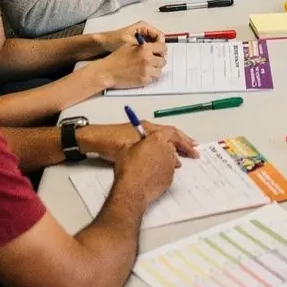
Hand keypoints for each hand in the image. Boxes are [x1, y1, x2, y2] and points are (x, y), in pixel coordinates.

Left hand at [80, 120, 197, 164]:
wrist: (92, 141)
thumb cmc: (111, 142)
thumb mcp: (132, 146)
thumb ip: (151, 149)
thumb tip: (169, 154)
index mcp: (147, 128)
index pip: (171, 132)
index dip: (183, 141)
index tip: (193, 149)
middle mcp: (145, 129)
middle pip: (169, 134)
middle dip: (182, 142)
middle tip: (194, 150)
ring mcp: (140, 135)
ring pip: (163, 140)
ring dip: (174, 147)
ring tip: (183, 155)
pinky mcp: (134, 143)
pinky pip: (155, 145)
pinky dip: (164, 150)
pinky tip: (166, 159)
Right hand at [98, 34, 167, 90]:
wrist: (108, 72)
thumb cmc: (117, 58)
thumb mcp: (129, 44)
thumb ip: (143, 44)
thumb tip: (153, 45)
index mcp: (145, 48)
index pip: (163, 47)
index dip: (161, 49)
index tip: (159, 52)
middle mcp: (148, 59)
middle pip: (163, 60)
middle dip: (158, 60)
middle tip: (152, 61)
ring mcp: (147, 71)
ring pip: (160, 71)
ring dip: (155, 69)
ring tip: (148, 68)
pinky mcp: (144, 81)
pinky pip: (154, 79)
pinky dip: (150, 77)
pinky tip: (143, 74)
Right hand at [112, 130, 183, 206]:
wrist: (132, 189)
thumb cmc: (128, 169)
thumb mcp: (126, 149)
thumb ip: (136, 143)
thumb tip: (135, 143)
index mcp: (157, 140)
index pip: (169, 132)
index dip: (168, 135)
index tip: (170, 138)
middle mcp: (166, 150)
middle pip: (171, 146)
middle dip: (165, 149)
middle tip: (155, 153)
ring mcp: (170, 164)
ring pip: (171, 159)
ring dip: (164, 160)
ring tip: (152, 165)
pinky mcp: (170, 177)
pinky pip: (169, 171)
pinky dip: (163, 172)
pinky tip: (153, 175)